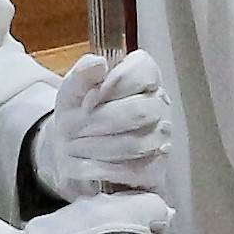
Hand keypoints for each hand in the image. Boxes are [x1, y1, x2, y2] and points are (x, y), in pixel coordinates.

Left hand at [27, 49, 172, 202]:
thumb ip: (83, 74)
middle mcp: (159, 104)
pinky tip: (83, 165)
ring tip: (73, 147)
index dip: (115, 84)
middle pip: (140, 111)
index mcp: (143, 76)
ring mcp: (161, 136)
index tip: (87, 100)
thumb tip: (98, 63)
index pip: (144, 71)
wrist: (73, 147)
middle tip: (73, 129)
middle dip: (101, 121)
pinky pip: (134, 170)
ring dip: (97, 147)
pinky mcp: (155, 167)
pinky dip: (102, 168)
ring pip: (136, 143)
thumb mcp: (72, 89)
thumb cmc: (79, 110)